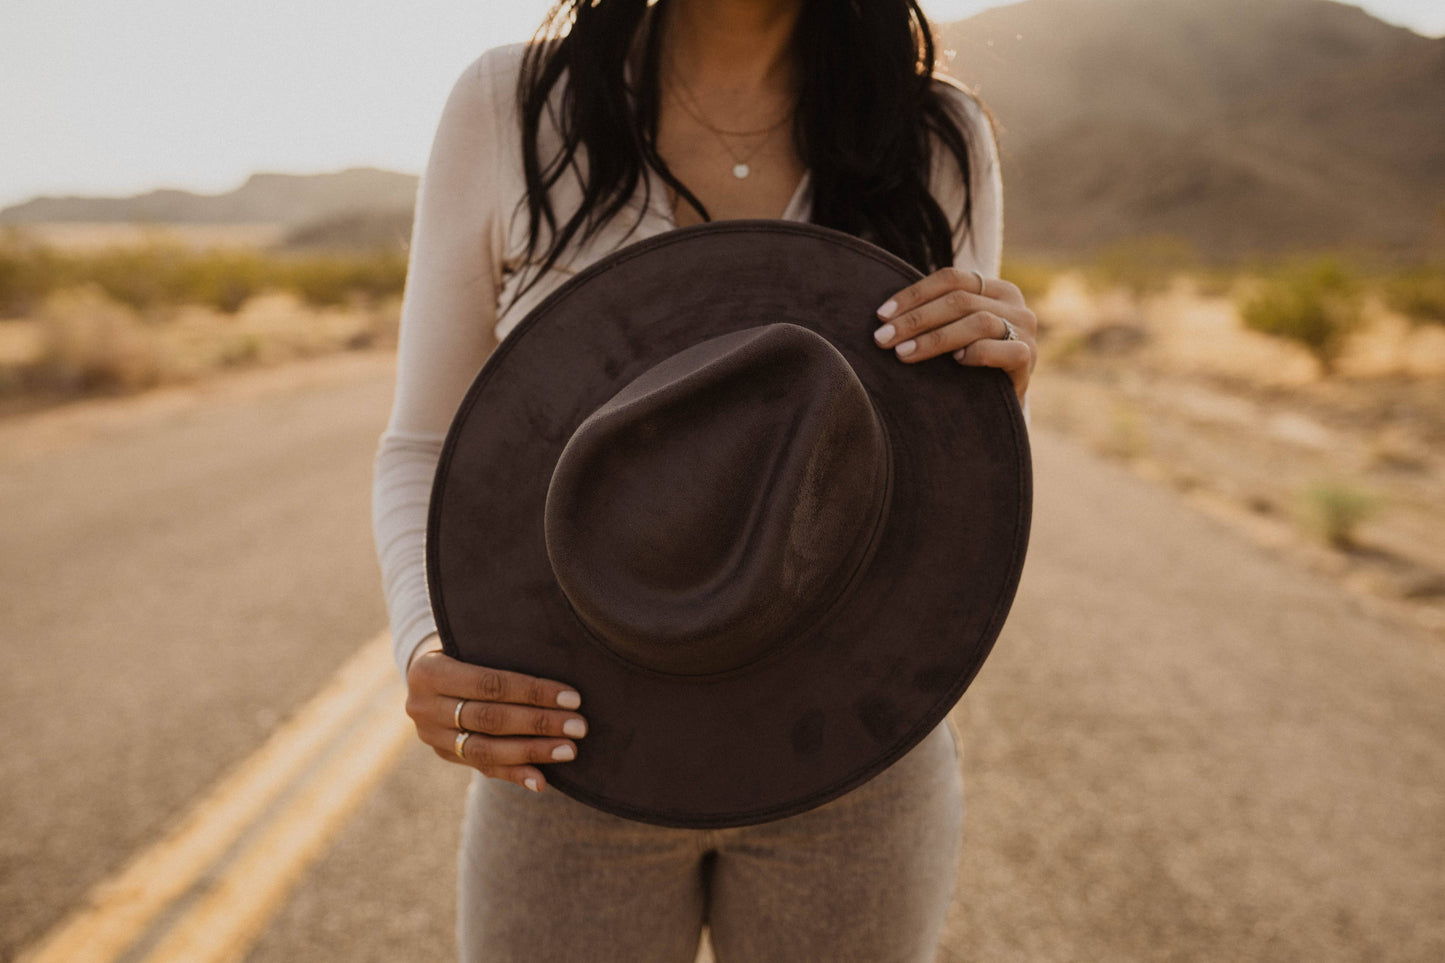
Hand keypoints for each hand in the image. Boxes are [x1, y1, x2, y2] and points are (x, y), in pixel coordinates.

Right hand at [404, 640, 586, 793]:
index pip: (490, 685)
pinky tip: (540, 780)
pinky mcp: (443, 753)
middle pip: (490, 718)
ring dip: (532, 752)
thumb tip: (556, 667)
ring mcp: (430, 734)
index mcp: (429, 671)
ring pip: (486, 749)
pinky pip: (481, 767)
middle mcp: (423, 706)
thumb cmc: (465, 648)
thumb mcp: (472, 641)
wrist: (428, 672)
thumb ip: (501, 652)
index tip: (572, 698)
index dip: (533, 692)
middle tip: (578, 726)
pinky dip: (513, 774)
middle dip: (539, 723)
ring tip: (568, 750)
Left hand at [872, 267, 1036, 400]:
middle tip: (883, 338)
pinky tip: (955, 362)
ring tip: (903, 353)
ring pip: (978, 322)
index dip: (913, 294)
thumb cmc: (968, 364)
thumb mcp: (953, 332)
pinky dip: (976, 353)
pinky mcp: (1028, 358)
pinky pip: (1003, 349)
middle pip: (959, 300)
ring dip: (935, 338)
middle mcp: (1014, 303)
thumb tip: (883, 316)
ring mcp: (1025, 330)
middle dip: (916, 319)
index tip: (881, 316)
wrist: (1000, 404)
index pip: (951, 278)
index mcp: (994, 288)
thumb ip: (934, 316)